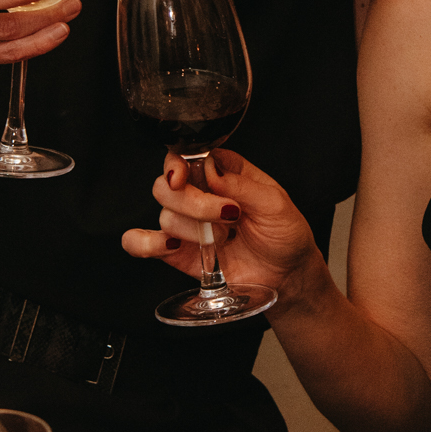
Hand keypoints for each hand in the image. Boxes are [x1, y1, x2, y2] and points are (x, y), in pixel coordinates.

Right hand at [121, 149, 318, 307]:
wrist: (288, 275)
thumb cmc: (286, 233)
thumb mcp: (275, 203)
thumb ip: (242, 185)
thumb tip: (210, 170)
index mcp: (223, 172)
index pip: (186, 156)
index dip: (178, 164)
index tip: (183, 177)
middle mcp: (200, 194)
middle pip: (168, 185)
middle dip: (192, 202)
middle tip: (226, 215)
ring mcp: (188, 224)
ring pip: (165, 215)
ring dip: (192, 230)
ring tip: (223, 239)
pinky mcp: (178, 253)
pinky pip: (142, 243)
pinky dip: (144, 243)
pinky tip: (168, 246)